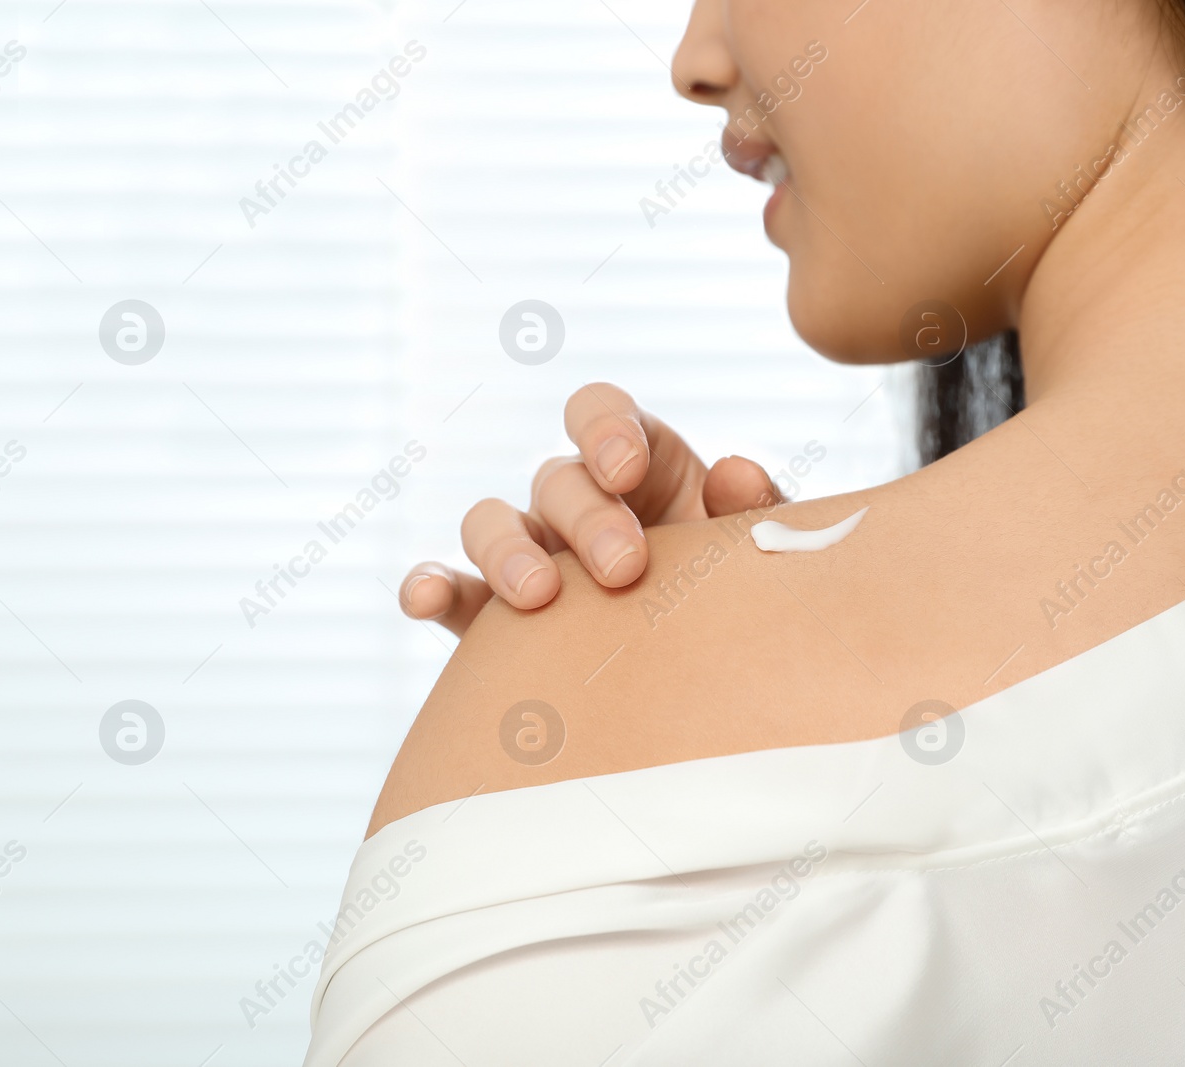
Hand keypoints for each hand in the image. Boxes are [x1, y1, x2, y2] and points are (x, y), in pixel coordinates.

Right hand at [398, 383, 778, 636]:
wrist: (716, 687)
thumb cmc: (740, 604)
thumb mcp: (760, 558)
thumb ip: (758, 512)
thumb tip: (735, 472)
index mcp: (641, 468)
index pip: (601, 414)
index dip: (605, 428)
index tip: (626, 468)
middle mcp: (578, 503)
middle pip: (556, 478)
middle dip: (587, 518)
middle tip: (625, 569)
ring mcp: (530, 556)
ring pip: (489, 523)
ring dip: (508, 550)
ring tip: (540, 596)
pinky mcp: (492, 619)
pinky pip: (450, 591)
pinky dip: (430, 587)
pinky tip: (424, 601)